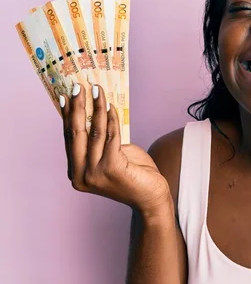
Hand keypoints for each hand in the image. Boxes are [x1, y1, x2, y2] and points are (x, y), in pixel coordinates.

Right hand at [60, 84, 170, 216]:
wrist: (151, 197)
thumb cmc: (133, 174)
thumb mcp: (112, 155)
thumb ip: (100, 140)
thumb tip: (95, 111)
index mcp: (76, 173)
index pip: (69, 139)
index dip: (67, 116)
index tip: (66, 96)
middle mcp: (80, 175)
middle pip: (76, 133)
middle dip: (78, 106)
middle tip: (79, 86)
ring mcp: (94, 174)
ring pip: (94, 132)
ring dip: (97, 107)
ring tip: (98, 90)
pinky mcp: (112, 168)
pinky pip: (111, 136)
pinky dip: (112, 118)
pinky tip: (112, 105)